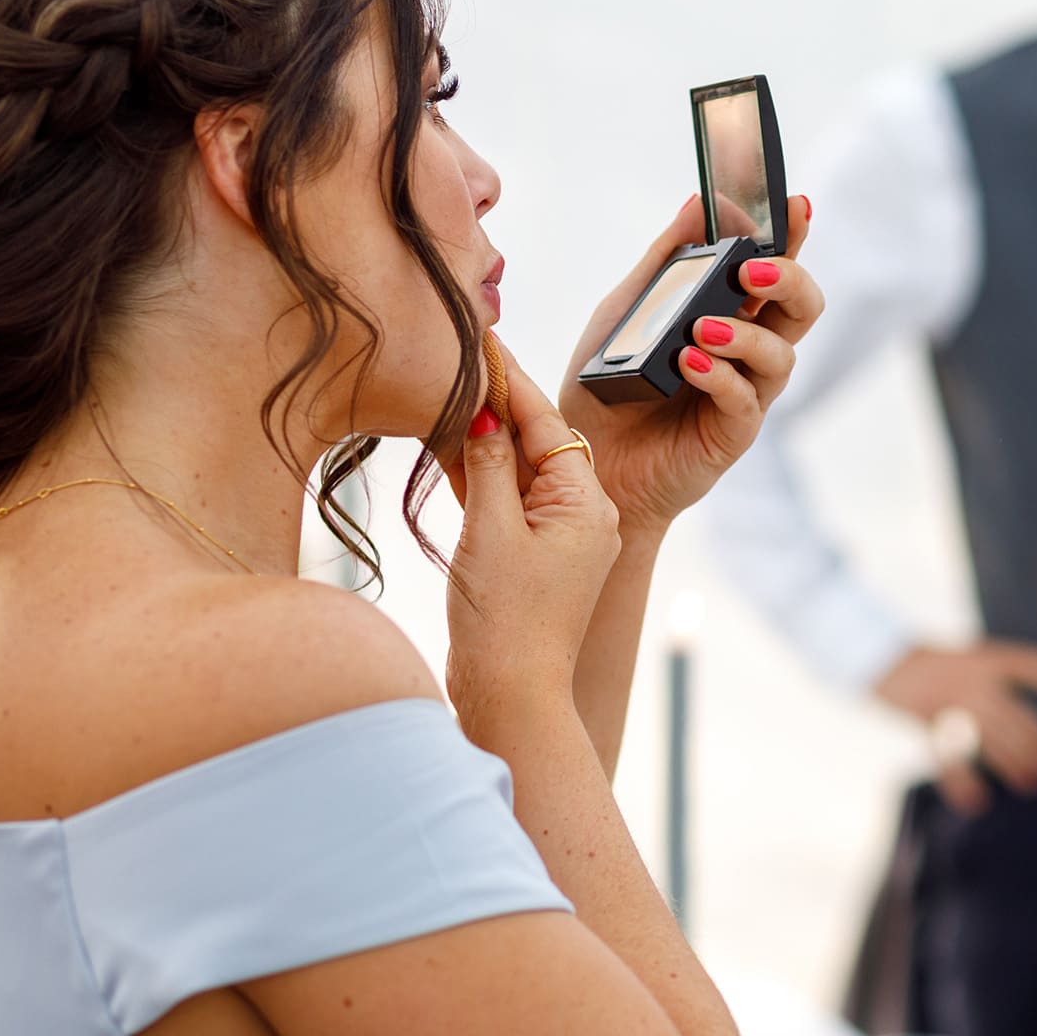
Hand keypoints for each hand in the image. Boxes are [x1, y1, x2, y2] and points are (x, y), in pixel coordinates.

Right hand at [440, 341, 622, 713]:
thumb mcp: (490, 533)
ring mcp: (560, 539)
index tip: (486, 339)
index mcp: (585, 503)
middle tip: (463, 354)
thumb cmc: (505, 620)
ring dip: (486, 438)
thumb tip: (487, 416)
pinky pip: (509, 504)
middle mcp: (583, 515)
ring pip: (519, 472)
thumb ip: (489, 469)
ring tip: (451, 388)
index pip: (546, 424)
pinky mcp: (534, 560)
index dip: (512, 381)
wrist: (512, 696)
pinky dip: (482, 478)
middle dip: (498, 402)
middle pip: (537, 443)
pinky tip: (452, 446)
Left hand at [557, 194, 823, 536]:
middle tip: (751, 272)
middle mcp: (748, 350)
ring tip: (700, 328)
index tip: (794, 204)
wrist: (583, 458)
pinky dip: (719, 375)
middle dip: (788, 280)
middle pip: (802, 308)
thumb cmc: (607, 383)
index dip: (792, 235)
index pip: (774, 267)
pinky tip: (688, 363)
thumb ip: (666, 260)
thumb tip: (699, 201)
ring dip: (744, 334)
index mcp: (731, 313)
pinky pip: (745, 399)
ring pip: (781, 354)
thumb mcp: (627, 309)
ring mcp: (746, 392)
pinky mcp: (732, 433)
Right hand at [874, 642, 1036, 816]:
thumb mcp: (983, 658)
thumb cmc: (950, 666)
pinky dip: (963, 785)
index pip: (1031, 667)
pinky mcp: (928, 728)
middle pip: (1015, 716)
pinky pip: (949, 761)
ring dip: (1013, 765)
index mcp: (991, 660)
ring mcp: (951, 704)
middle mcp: (974, 681)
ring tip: (1032, 784)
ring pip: (990, 740)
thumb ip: (1019, 675)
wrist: (887, 658)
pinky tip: (979, 803)